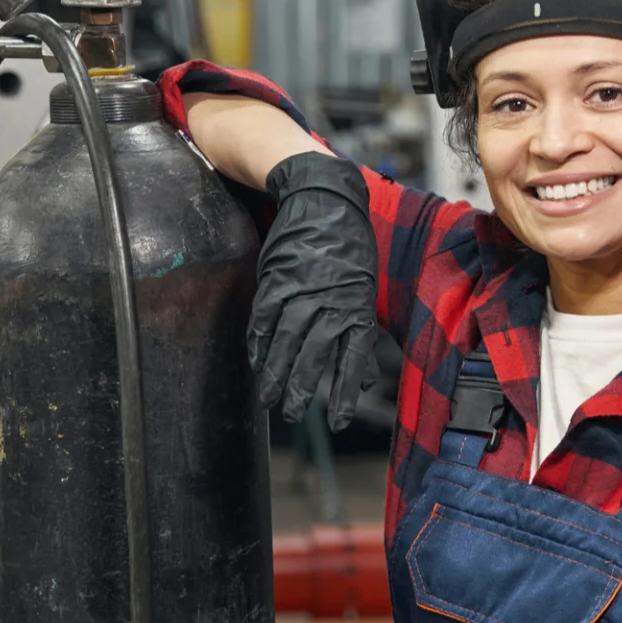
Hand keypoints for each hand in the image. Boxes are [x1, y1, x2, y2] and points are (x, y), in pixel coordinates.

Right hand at [250, 152, 381, 430]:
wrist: (322, 200)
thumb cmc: (349, 248)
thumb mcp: (364, 289)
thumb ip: (360, 335)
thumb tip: (365, 379)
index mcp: (356, 306)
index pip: (352, 359)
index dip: (344, 392)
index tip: (338, 422)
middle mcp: (329, 302)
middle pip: (313, 355)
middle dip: (302, 389)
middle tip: (292, 415)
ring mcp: (300, 291)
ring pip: (285, 341)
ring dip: (276, 373)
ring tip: (270, 399)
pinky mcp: (276, 279)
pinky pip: (264, 318)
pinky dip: (259, 344)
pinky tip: (256, 363)